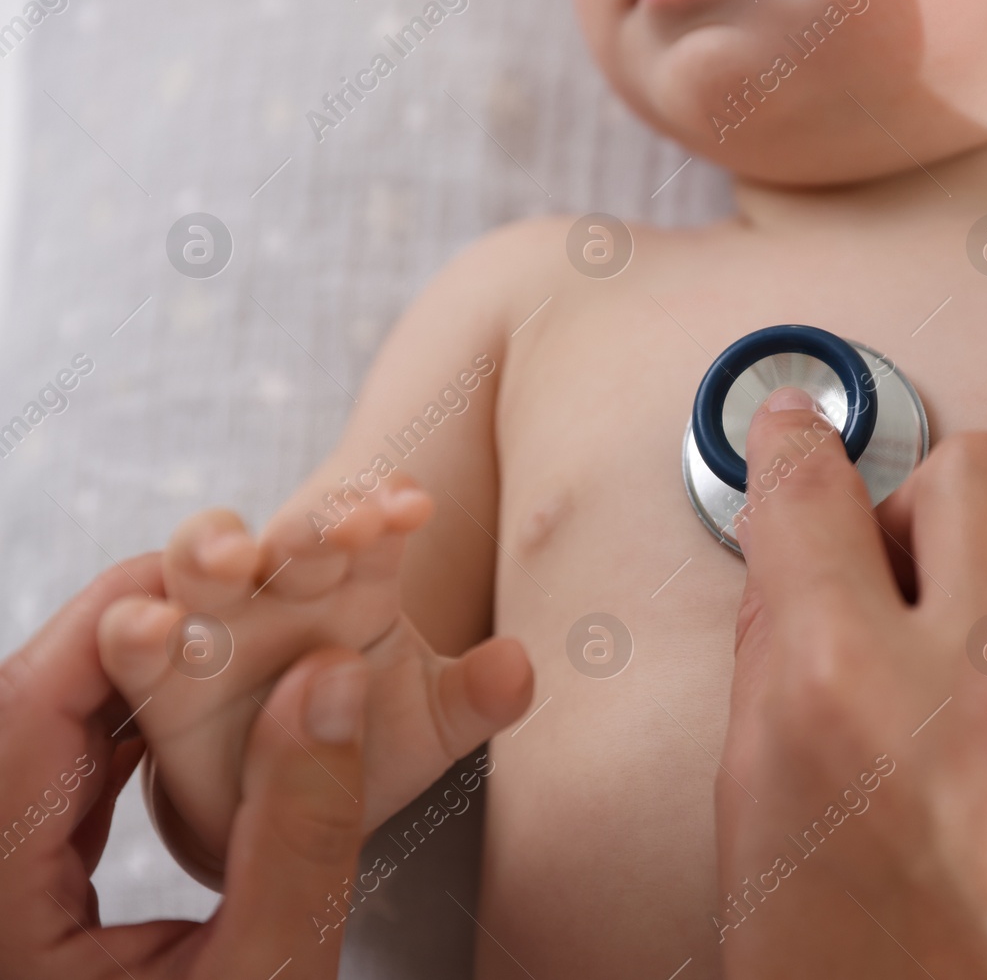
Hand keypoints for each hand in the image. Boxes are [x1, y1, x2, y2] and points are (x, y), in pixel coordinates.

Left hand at [0, 554, 367, 978]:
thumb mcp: (264, 977)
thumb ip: (300, 832)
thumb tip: (333, 683)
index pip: (20, 712)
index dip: (112, 621)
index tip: (208, 571)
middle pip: (28, 715)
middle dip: (135, 643)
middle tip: (240, 598)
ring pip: (44, 745)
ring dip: (137, 689)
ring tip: (237, 648)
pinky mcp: (20, 902)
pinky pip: (61, 791)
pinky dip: (131, 747)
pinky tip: (205, 729)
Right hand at [97, 481, 532, 881]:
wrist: (288, 811)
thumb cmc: (362, 740)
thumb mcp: (432, 723)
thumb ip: (478, 696)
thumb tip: (521, 667)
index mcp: (358, 580)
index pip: (375, 524)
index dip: (389, 505)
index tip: (413, 506)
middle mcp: (285, 586)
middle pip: (294, 533)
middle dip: (316, 523)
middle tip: (346, 524)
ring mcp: (219, 622)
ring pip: (202, 561)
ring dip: (212, 548)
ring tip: (235, 557)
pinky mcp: (159, 675)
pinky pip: (136, 640)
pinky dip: (137, 628)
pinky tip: (150, 627)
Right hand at [716, 389, 986, 978]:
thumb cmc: (829, 946)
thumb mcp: (751, 785)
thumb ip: (777, 632)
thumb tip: (798, 520)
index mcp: (839, 689)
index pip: (818, 491)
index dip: (797, 448)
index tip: (802, 439)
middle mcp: (976, 695)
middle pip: (986, 468)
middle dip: (939, 497)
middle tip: (924, 555)